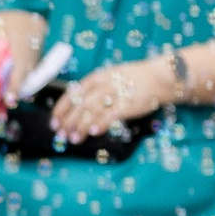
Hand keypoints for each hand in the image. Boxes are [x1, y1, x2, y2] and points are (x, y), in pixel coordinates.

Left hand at [52, 58, 169, 140]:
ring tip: (74, 138)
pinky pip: (112, 114)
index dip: (62, 108)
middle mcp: (105, 84)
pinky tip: (93, 132)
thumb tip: (75, 109)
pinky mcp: (130, 103)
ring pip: (93, 111)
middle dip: (69, 121)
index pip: (73, 93)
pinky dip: (101, 123)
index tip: (54, 121)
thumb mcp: (110, 78)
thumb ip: (94, 91)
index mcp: (97, 77)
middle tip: (61, 134)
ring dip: (81, 126)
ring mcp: (117, 94)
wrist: (160, 77)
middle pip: (81, 104)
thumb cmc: (132, 80)